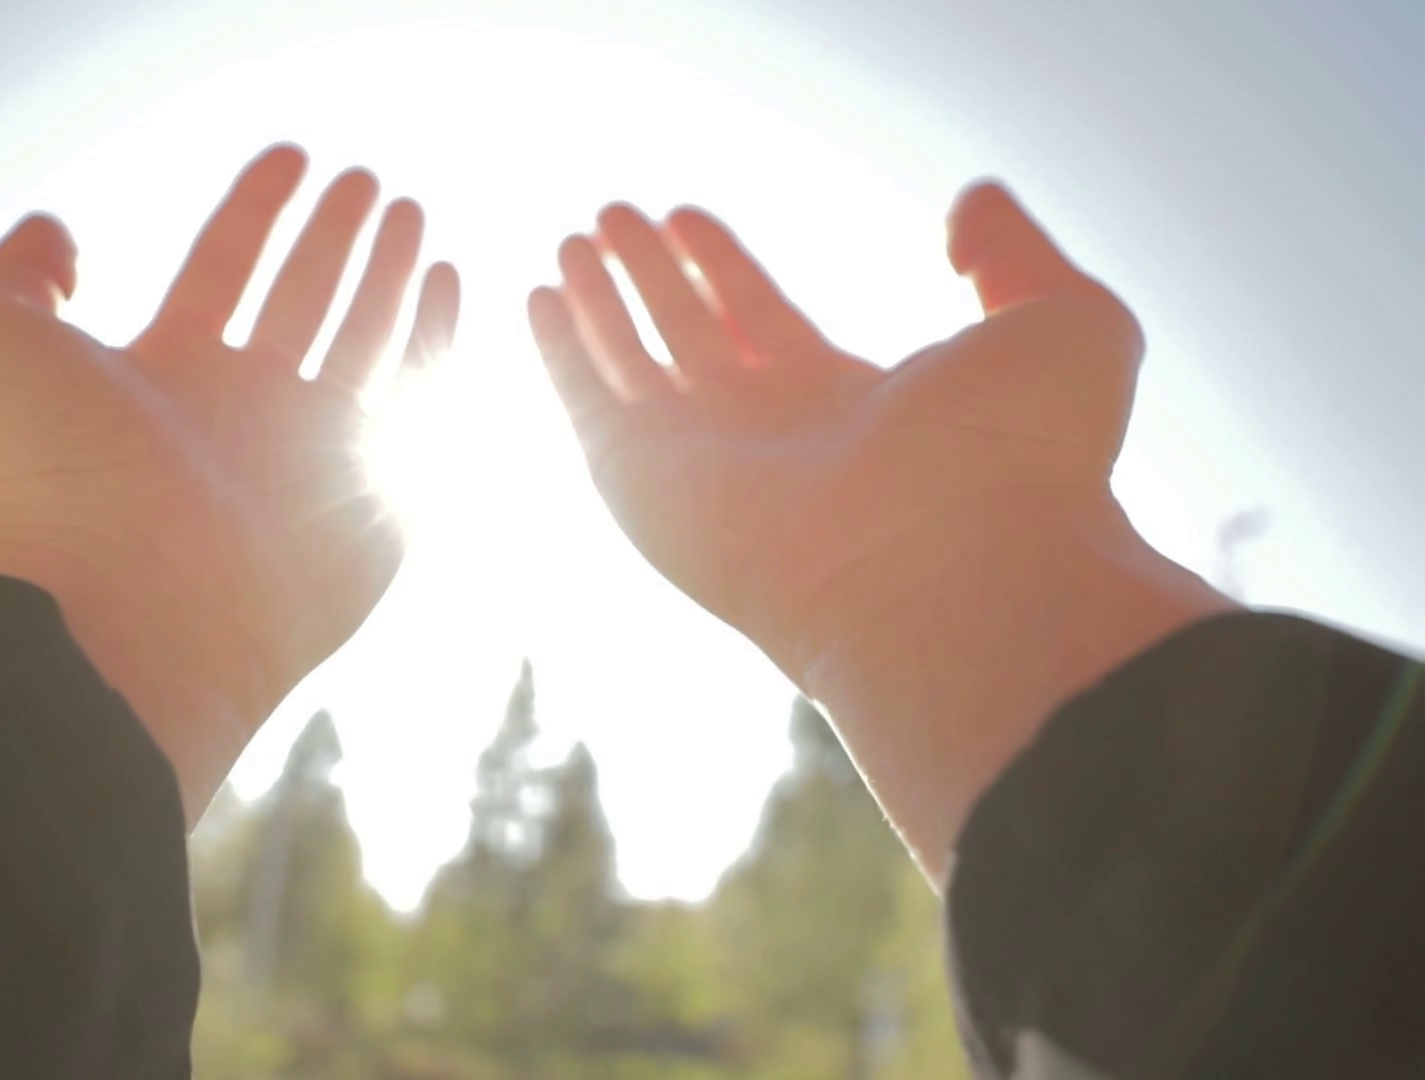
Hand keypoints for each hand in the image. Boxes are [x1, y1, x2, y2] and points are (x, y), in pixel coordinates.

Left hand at [0, 145, 458, 823]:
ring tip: (408, 207)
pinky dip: (433, 340)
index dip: (256, 210)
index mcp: (164, 379)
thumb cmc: (46, 481)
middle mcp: (241, 418)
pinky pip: (412, 407)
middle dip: (333, 238)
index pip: (223, 270)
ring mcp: (310, 460)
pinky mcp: (373, 509)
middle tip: (365, 179)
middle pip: (301, 302)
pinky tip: (445, 280)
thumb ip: (14, 269)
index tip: (291, 153)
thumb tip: (60, 234)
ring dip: (387, 270)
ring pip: (361, 340)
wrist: (124, 610)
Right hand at [530, 184, 1230, 877]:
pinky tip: (542, 297)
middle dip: (652, 277)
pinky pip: (591, 407)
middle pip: (692, 339)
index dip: (724, 268)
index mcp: (851, 409)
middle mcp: (770, 441)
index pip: (765, 323)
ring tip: (574, 237)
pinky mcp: (649, 485)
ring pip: (636, 365)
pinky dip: (562, 353)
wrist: (956, 571)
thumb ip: (1013, 252)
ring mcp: (707, 466)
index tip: (687, 218)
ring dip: (601, 301)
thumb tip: (969, 201)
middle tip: (616, 218)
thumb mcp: (1060, 321)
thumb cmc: (1023, 462)